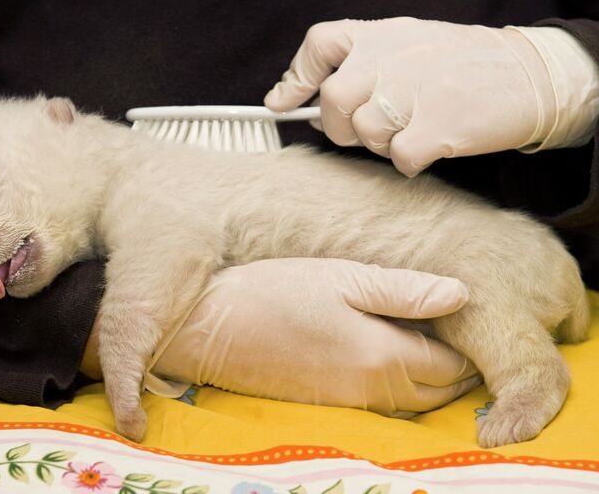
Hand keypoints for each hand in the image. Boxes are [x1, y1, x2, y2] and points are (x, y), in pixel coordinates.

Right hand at [147, 258, 480, 416]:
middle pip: (436, 394)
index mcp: (382, 356)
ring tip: (428, 346)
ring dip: (427, 382)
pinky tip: (383, 356)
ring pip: (409, 404)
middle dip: (456, 373)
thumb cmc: (273, 293)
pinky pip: (378, 404)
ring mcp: (345, 402)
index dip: (469, 351)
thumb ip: (404, 292)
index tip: (473, 328)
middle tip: (460, 339)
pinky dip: (395, 387)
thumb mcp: (342, 277)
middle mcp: (370, 390)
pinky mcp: (324, 405)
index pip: (451, 367)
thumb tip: (460, 294)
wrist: (209, 327)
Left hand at [264, 17, 556, 176]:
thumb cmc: (463, 65)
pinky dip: (411, 162)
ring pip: (365, 133)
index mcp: (384, 34)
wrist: (532, 75)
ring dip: (382, 144)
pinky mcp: (438, 124)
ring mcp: (415, 90)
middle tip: (364, 131)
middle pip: (333, 100)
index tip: (281, 102)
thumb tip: (295, 97)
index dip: (295, 76)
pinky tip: (431, 146)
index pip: (321, 43)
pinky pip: (400, 158)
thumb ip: (361, 63)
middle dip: (340, 126)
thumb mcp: (411, 43)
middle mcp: (394, 57)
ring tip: (413, 129)